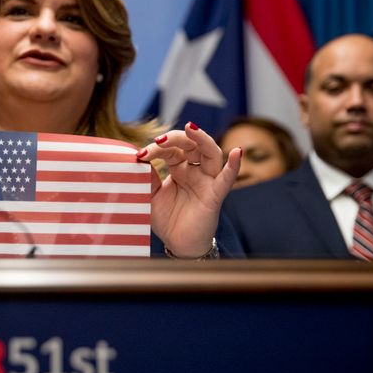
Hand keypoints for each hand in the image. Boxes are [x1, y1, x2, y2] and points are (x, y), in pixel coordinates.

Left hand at [137, 122, 240, 256]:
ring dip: (202, 139)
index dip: (156, 148)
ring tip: (191, 129)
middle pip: (191, 144)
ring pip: (210, 153)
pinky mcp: (215, 196)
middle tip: (159, 140)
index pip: (170, 149)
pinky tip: (236, 152)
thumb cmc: (166, 218)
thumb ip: (146, 176)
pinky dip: (233, 166)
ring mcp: (207, 181)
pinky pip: (226, 179)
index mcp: (178, 167)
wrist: (178, 244)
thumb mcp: (150, 194)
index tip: (139, 155)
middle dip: (175, 138)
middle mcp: (194, 170)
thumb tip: (136, 157)